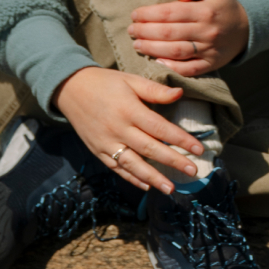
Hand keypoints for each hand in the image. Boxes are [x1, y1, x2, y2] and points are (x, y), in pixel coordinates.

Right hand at [52, 67, 205, 192]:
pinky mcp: (98, 151)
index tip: (199, 149)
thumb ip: (155, 90)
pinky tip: (146, 186)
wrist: (69, 89)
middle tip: (193, 171)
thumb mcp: (130, 80)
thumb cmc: (105, 83)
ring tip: (171, 188)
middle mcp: (118, 129)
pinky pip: (117, 168)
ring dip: (153, 178)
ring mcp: (106, 143)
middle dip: (173, 161)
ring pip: (133, 164)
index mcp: (129, 110)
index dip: (181, 139)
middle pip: (150, 149)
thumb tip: (179, 94)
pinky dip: (131, 178)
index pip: (160, 128)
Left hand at [127, 0, 248, 76]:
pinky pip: (189, 69)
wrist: (246, 29)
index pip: (170, 12)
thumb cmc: (222, 6)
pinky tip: (157, 62)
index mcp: (206, 11)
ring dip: (152, 49)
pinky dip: (171, 68)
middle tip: (131, 30)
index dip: (148, 14)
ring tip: (137, 44)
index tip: (135, 14)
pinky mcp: (211, 64)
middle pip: (169, 33)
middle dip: (145, 31)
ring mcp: (210, 50)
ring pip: (176, 51)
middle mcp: (208, 31)